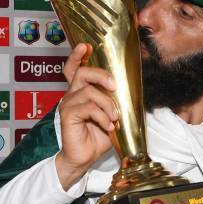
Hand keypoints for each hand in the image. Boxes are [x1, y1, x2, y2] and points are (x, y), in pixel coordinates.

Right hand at [55, 43, 118, 189]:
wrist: (84, 158)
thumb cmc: (97, 137)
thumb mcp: (111, 116)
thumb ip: (116, 102)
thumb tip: (135, 93)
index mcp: (81, 92)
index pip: (74, 68)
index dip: (77, 56)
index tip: (85, 46)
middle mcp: (72, 94)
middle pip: (83, 72)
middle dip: (101, 75)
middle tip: (114, 87)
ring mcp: (68, 104)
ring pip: (89, 92)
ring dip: (107, 104)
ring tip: (114, 119)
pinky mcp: (67, 115)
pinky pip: (87, 107)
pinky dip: (102, 116)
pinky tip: (108, 127)